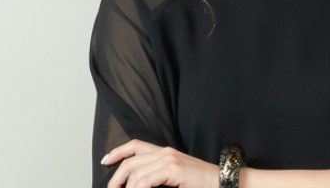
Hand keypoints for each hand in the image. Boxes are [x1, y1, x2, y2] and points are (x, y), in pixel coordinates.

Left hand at [101, 139, 218, 187]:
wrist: (224, 181)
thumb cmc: (202, 183)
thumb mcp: (175, 177)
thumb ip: (159, 177)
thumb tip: (139, 183)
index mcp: (165, 152)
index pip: (136, 146)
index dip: (118, 151)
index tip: (106, 161)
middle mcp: (165, 152)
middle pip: (131, 161)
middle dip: (116, 177)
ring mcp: (169, 159)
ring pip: (136, 173)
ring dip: (127, 187)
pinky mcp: (173, 169)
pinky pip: (146, 180)